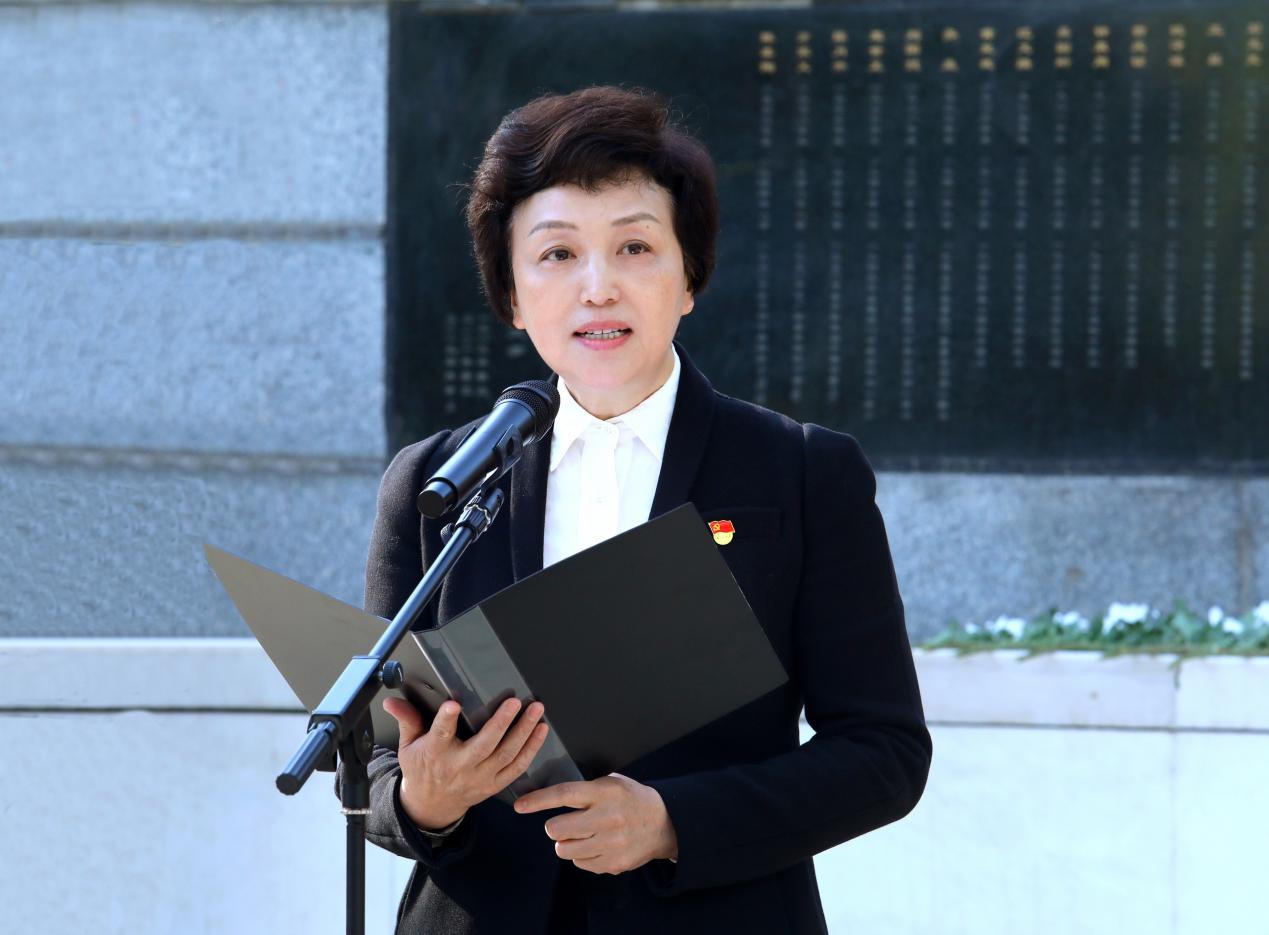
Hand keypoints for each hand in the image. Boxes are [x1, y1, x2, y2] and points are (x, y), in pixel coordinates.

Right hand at [384, 695, 548, 830]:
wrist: (431, 805)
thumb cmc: (422, 769)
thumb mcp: (408, 746)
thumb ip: (407, 720)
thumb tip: (391, 700)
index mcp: (435, 753)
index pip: (439, 734)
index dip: (446, 720)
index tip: (453, 704)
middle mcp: (459, 766)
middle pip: (483, 746)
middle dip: (501, 723)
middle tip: (514, 702)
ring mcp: (479, 777)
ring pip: (505, 755)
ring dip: (524, 732)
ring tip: (536, 711)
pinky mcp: (494, 784)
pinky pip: (516, 767)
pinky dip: (531, 750)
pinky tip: (541, 730)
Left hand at [513, 773, 677, 874]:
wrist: (664, 823)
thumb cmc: (632, 799)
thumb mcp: (612, 783)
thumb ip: (585, 789)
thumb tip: (549, 795)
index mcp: (604, 793)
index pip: (564, 794)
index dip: (538, 800)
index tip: (520, 805)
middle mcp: (606, 818)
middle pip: (557, 829)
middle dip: (554, 827)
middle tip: (563, 825)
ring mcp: (610, 843)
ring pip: (564, 850)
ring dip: (566, 843)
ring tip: (581, 835)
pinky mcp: (613, 863)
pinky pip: (579, 864)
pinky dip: (582, 856)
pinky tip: (595, 845)